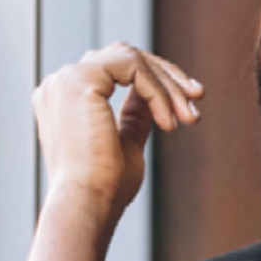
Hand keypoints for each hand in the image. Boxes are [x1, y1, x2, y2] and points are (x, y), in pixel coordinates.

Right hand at [31, 42, 203, 228]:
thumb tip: (154, 96)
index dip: (156, 80)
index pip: (115, 68)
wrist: (87, 204)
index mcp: (66, 98)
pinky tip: (168, 122)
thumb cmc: (105, 187)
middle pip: (124, 55)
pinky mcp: (80, 79)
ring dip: (167, 85)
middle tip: (199, 99)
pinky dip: (157, 90)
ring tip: (188, 118)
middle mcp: (61, 83)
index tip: (188, 104)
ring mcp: (66, 78)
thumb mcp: (126, 141)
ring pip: (131, 58)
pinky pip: (132, 67)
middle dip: (167, 76)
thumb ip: (135, 114)